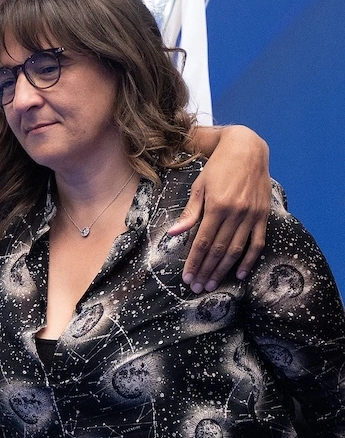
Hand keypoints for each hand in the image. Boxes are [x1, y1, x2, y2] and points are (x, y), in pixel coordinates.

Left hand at [168, 125, 269, 291]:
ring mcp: (252, 216)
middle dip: (206, 271)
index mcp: (217, 207)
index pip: (202, 242)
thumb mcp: (199, 187)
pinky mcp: (263, 216)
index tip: (186, 277)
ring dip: (223, 270)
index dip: (194, 262)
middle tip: (197, 287)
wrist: (247, 150)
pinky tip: (239, 273)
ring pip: (236, 250)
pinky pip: (257, 243)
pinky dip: (249, 260)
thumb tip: (173, 233)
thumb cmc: (218, 168)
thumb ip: (190, 212)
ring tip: (212, 284)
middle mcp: (236, 214)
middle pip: (218, 250)